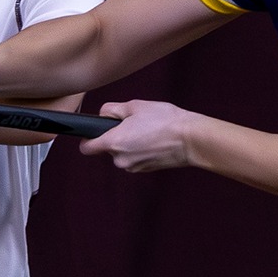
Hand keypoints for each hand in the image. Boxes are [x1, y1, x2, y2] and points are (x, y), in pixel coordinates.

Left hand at [79, 99, 200, 171]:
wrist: (191, 139)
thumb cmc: (165, 121)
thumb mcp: (135, 106)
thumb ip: (112, 110)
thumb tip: (103, 114)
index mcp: (113, 143)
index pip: (86, 148)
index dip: (88, 138)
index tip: (94, 132)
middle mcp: (120, 159)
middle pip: (108, 148)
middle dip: (116, 136)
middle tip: (134, 123)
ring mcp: (134, 167)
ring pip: (123, 154)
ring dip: (129, 143)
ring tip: (148, 130)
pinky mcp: (146, 170)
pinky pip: (135, 158)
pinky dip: (140, 150)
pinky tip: (154, 139)